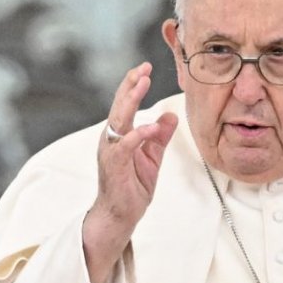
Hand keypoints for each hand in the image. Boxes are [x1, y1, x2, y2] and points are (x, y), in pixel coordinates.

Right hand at [83, 62, 177, 282]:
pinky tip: (149, 126)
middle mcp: (112, 138)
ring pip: (119, 120)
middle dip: (130, 85)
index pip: (126, 103)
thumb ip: (160, 136)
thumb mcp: (152, 157)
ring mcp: (111, 151)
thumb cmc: (132, 185)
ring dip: (130, 101)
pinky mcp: (114, 166)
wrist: (121, 214)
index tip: (145, 67)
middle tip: (142, 67)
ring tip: (142, 84)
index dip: (133, 84)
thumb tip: (171, 115)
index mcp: (120, 133)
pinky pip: (125, 147)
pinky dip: (137, 135)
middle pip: (120, 105)